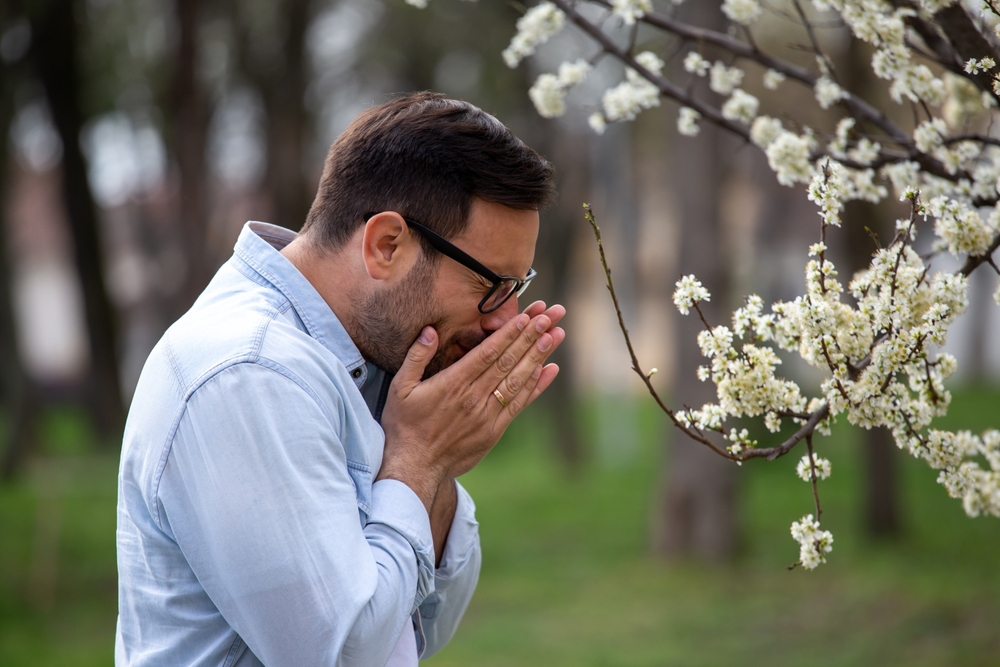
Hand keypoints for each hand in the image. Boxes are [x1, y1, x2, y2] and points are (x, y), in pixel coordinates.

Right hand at [377, 302, 564, 510]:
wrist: (415, 467)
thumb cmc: (405, 425)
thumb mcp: (400, 387)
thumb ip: (416, 357)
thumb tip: (430, 331)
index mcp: (453, 383)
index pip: (488, 352)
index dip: (509, 333)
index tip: (527, 316)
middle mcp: (474, 397)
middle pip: (508, 361)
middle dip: (530, 337)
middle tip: (549, 317)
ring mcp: (487, 415)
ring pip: (518, 380)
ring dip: (538, 357)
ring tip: (555, 336)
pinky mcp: (494, 430)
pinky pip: (519, 404)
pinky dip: (535, 387)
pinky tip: (548, 370)